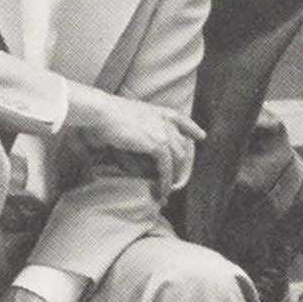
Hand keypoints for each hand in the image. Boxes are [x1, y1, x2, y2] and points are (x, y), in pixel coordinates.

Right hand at [64, 87, 203, 192]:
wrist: (102, 112)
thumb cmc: (106, 117)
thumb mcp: (127, 123)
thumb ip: (138, 138)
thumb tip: (140, 158)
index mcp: (157, 111)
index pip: (181, 119)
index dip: (192, 128)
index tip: (201, 136)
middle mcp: (164, 120)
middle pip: (182, 144)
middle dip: (181, 163)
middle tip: (176, 179)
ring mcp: (163, 132)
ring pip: (178, 158)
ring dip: (174, 175)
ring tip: (168, 189)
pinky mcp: (158, 144)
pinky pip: (167, 167)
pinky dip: (166, 181)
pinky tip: (163, 190)